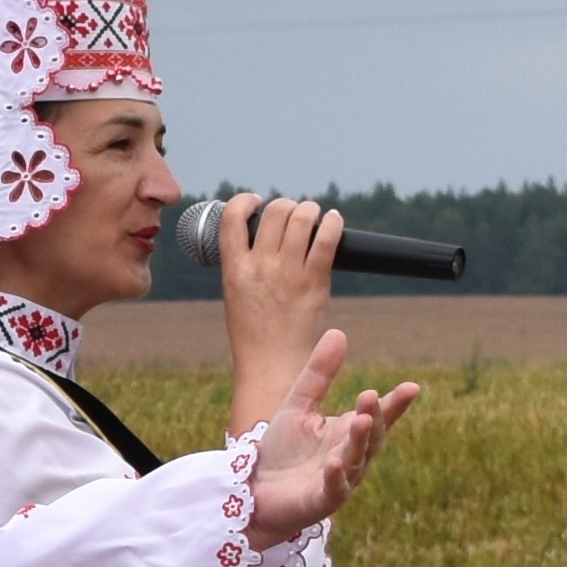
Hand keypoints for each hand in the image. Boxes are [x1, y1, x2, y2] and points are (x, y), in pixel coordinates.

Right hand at [215, 195, 338, 432]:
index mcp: (234, 269)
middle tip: (292, 215)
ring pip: (302, 217)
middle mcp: (260, 266)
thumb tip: (267, 240)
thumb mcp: (237, 296)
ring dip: (310, 210)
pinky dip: (333, 223)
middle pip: (275, 211)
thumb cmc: (255, 335)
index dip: (245, 201)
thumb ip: (248, 267)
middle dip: (286, 206)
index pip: (232, 218)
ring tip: (312, 216)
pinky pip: (327, 238)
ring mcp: (288, 272)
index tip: (256, 203)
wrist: (272, 365)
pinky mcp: (315, 280)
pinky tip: (334, 221)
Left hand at [243, 329, 421, 545]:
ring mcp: (340, 480)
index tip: (412, 387)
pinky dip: (336, 476)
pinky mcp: (321, 500)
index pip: (379, 415)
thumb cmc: (282, 451)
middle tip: (370, 397)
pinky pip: (334, 488)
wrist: (254, 491)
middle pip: (371, 435)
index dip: (395, 403)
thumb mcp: (298, 406)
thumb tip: (339, 332)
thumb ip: (319, 374)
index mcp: (349, 432)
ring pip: (356, 460)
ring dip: (359, 441)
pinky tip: (334, 462)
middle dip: (373, 417)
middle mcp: (351, 455)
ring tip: (360, 420)